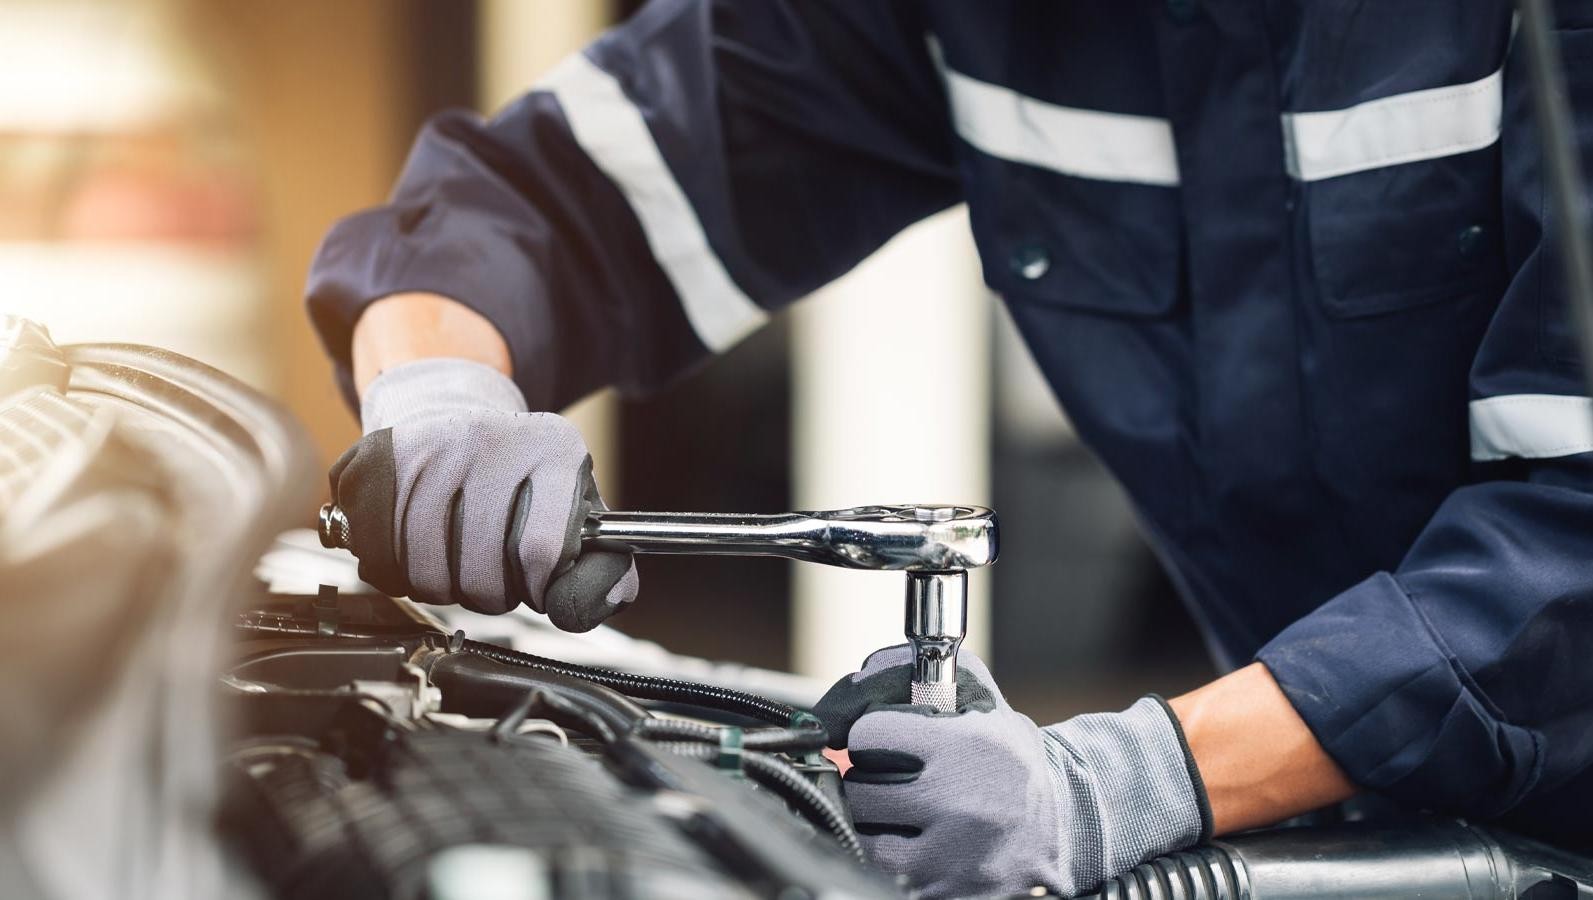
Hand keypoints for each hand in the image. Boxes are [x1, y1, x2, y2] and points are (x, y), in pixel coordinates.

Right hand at [328, 357, 637, 629]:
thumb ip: (602, 565)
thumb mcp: (578, 510)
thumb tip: (590, 603)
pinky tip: (416, 552)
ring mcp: (433, 444)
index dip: (537, 588)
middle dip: (490, 594)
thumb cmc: (523, 480)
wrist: (456, 418)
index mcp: (554, 449)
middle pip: (482, 571)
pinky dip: (395, 571)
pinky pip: (381, 552)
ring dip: (442, 588)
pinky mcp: (384, 456)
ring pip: (427, 571)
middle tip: (493, 576)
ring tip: (458, 564)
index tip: (535, 586)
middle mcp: (493, 437)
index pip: (542, 551)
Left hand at [813, 646, 1210, 898]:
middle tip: (887, 779)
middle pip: (860, 790)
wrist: (1069, 827)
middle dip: (868, 781)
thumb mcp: (990, 711)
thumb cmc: (1017, 765)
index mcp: (965, 749)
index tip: (879, 740)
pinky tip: (916, 844)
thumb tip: (873, 673)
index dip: (870, 735)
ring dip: (876, 824)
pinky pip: (888, 873)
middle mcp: (958, 804)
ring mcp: (951, 857)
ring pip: (867, 837)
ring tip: (902, 813)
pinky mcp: (947, 892)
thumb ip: (938, 683)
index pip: (869, 736)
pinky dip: (894, 858)